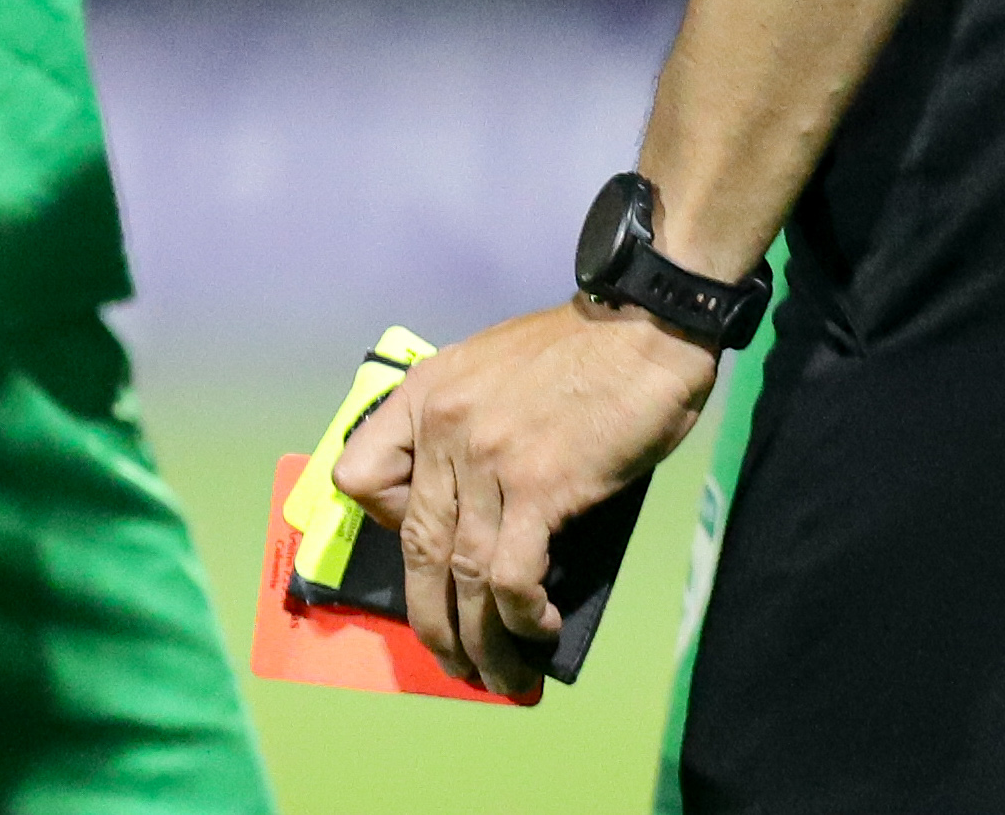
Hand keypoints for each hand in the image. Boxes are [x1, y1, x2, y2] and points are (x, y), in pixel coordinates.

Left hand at [334, 299, 717, 700]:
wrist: (645, 327)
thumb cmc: (578, 354)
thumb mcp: (489, 368)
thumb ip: (465, 427)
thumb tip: (473, 512)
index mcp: (424, 397)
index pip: (359, 477)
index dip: (385, 529)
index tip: (427, 558)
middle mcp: (444, 429)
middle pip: (416, 549)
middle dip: (433, 622)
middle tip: (455, 664)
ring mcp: (488, 460)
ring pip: (463, 576)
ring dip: (483, 641)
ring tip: (502, 676)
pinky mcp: (541, 487)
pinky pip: (511, 576)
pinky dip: (523, 617)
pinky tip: (542, 630)